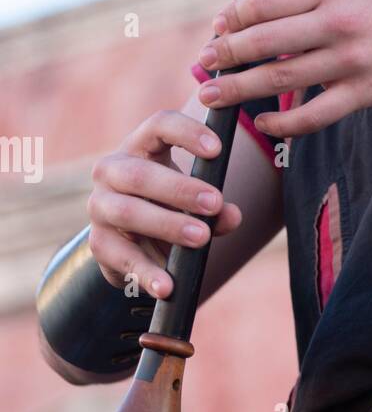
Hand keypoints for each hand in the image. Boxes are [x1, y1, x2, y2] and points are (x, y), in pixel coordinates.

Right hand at [87, 111, 241, 298]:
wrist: (133, 243)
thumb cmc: (169, 208)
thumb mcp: (195, 204)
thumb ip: (215, 208)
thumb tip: (232, 215)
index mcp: (140, 148)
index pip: (159, 125)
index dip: (186, 132)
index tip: (217, 148)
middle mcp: (112, 171)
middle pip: (140, 173)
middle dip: (180, 188)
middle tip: (215, 202)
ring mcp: (100, 206)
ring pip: (129, 212)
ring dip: (167, 224)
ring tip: (201, 237)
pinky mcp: (98, 243)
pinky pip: (122, 257)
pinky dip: (147, 272)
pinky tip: (168, 286)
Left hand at [195, 0, 371, 136]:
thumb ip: (302, 0)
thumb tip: (244, 18)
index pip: (264, 2)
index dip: (232, 18)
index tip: (216, 31)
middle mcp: (336, 22)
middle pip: (263, 41)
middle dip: (225, 55)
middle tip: (202, 66)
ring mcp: (350, 60)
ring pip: (281, 77)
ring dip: (239, 89)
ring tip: (211, 97)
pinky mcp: (364, 93)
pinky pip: (314, 115)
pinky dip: (283, 123)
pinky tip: (262, 123)